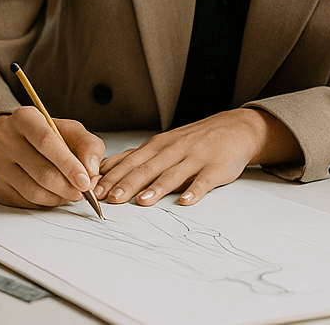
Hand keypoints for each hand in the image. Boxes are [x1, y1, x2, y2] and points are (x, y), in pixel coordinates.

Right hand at [0, 107, 104, 208]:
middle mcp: (5, 138)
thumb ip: (89, 145)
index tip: (85, 181)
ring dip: (59, 198)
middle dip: (68, 187)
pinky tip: (53, 194)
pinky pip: (26, 202)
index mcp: (23, 118)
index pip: (46, 142)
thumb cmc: (48, 136)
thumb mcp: (71, 131)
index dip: (69, 164)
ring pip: (34, 191)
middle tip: (83, 192)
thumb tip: (91, 170)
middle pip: (41, 172)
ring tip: (70, 192)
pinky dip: (46, 203)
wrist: (18, 143)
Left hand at [95, 108, 291, 205]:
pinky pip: (203, 180)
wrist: (234, 127)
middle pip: (146, 168)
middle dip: (127, 183)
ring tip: (142, 202)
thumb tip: (104, 169)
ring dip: (156, 188)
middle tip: (111, 199)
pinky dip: (194, 191)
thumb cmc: (193, 140)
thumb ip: (136, 157)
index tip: (95, 190)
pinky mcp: (215, 167)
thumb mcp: (162, 143)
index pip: (130, 161)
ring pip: (172, 174)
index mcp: (157, 146)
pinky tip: (185, 201)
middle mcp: (173, 150)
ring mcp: (194, 158)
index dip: (112, 176)